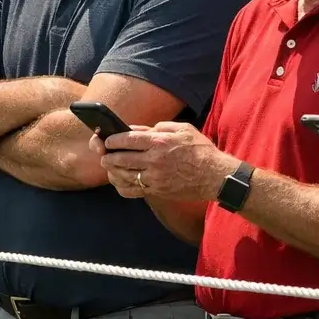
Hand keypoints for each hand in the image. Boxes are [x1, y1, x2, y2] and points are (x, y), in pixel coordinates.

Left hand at [99, 123, 231, 202]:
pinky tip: (119, 181)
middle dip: (108, 156)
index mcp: (160, 142)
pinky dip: (121, 186)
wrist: (215, 175)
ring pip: (123, 176)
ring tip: (109, 167)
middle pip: (120, 158)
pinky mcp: (157, 191)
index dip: (112, 140)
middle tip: (103, 154)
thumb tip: (139, 130)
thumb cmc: (200, 150)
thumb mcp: (183, 129)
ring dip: (112, 171)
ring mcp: (155, 178)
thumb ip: (159, 127)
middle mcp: (154, 160)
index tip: (107, 140)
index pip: (127, 139)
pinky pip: (132, 191)